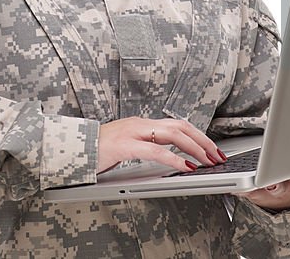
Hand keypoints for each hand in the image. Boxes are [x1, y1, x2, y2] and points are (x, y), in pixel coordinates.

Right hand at [97, 117, 225, 173]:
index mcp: (142, 123)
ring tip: (207, 160)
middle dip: (203, 140)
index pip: (178, 124)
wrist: (72, 146)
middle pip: (180, 126)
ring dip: (194, 148)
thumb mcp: (126, 145)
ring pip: (173, 134)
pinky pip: (155, 150)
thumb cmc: (97, 149)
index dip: (198, 135)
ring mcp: (132, 132)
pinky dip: (174, 159)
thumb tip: (168, 156)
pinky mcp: (124, 145)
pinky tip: (185, 167)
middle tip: (217, 155)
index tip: (212, 148)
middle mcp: (140, 123)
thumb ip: (145, 146)